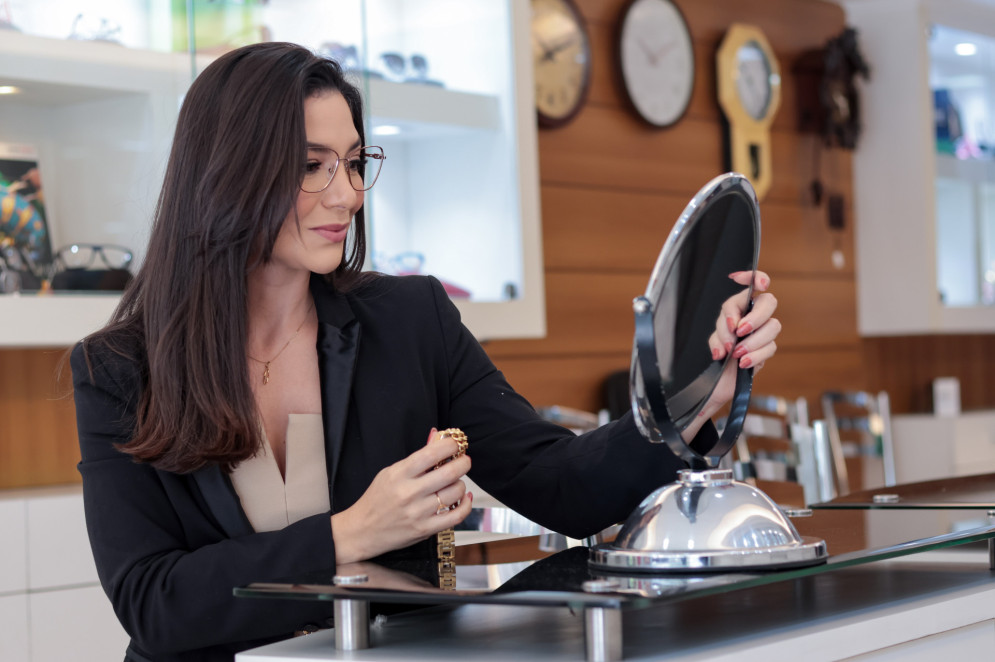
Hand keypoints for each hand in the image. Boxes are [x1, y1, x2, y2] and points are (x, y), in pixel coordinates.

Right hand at [330, 428, 472, 564]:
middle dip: (463, 463)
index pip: (431, 454)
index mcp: (399, 474)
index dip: (449, 446)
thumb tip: (437, 438)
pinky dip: (465, 505)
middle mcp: (409, 493)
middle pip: (448, 473)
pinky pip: (456, 516)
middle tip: (464, 460)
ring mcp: (418, 512)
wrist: (362, 530)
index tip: (455, 444)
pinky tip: (463, 498)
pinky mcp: (425, 529)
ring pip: (454, 492)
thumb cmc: (377, 499)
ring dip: (461, 484)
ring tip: (455, 482)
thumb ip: (415, 458)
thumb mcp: (390, 473)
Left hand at [682, 270, 779, 439]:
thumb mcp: (714, 341)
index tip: (760, 283)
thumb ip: (723, 330)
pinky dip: (754, 355)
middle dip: (755, 316)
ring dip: (753, 340)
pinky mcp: (767, 351)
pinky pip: (770, 348)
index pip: (751, 286)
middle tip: (738, 331)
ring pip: (773, 325)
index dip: (755, 278)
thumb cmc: (716, 359)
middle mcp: (753, 318)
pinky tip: (742, 362)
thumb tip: (735, 329)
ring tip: (735, 353)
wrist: (716, 385)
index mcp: (738, 309)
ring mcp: (762, 334)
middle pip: (769, 302)